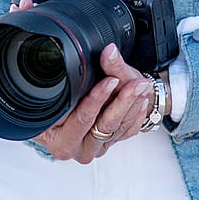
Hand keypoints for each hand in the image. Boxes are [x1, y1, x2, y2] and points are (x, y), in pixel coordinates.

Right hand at [36, 44, 153, 163]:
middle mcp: (72, 144)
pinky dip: (136, 115)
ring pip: (115, 129)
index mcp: (56, 134)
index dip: (95, 100)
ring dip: (131, 105)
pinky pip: (126, 132)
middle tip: (132, 84)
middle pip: (100, 127)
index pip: (78, 118)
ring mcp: (91, 147)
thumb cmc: (84, 89)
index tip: (111, 81)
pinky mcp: (108, 146)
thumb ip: (104, 65)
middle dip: (120, 102)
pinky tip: (141, 100)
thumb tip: (110, 52)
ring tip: (140, 86)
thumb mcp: (94, 73)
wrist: (96, 99)